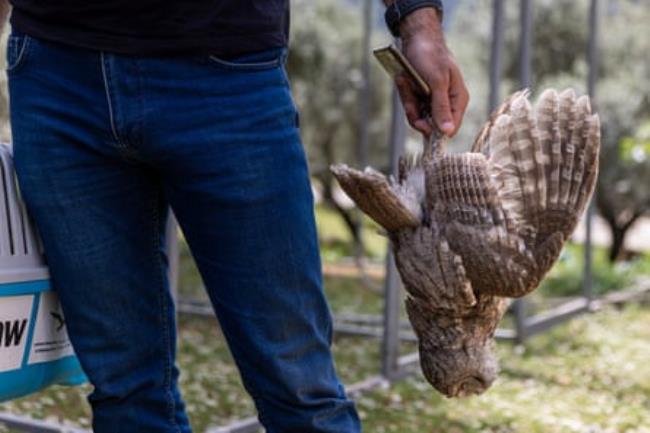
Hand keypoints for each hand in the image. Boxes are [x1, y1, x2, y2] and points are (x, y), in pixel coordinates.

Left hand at [395, 8, 468, 136]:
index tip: (420, 123)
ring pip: (417, 115)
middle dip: (416, 112)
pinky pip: (410, 106)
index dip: (434, 131)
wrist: (416, 38)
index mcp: (457, 99)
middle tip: (410, 92)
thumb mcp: (437, 82)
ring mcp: (432, 100)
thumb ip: (441, 107)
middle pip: (430, 125)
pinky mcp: (420, 97)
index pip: (450, 128)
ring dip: (408, 100)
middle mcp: (446, 103)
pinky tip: (403, 79)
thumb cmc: (430, 56)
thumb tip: (447, 131)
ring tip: (405, 80)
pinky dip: (405, 93)